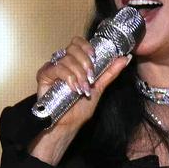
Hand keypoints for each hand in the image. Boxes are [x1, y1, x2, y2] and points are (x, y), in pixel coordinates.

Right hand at [27, 34, 134, 162]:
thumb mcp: (99, 88)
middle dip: (85, 62)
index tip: (94, 57)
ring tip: (82, 88)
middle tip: (90, 77)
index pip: (78, 43)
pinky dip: (67, 77)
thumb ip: (110, 72)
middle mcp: (63, 62)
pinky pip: (55, 67)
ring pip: (66, 58)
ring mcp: (52, 68)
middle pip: (72, 47)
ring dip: (78, 73)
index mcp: (75, 62)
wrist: (68, 124)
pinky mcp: (43, 75)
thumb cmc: (79, 108)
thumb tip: (125, 58)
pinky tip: (73, 88)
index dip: (86, 46)